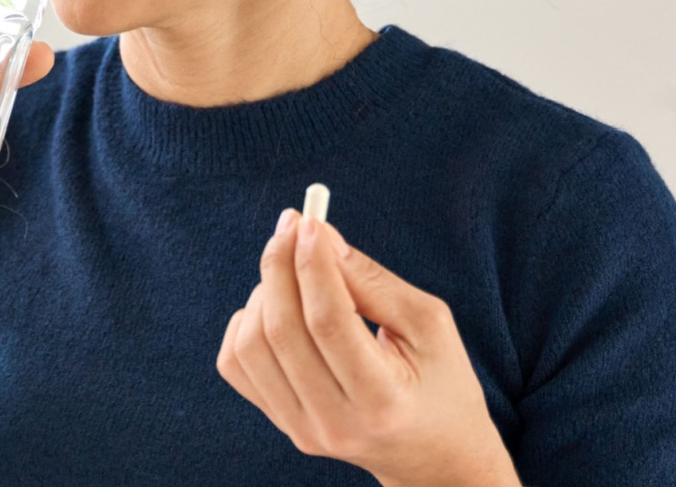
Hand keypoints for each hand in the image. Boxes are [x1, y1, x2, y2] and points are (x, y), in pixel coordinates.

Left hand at [216, 210, 520, 486]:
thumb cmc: (439, 379)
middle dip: (281, 264)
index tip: (310, 221)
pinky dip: (245, 321)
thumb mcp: (427, 323)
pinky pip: (235, 363)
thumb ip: (371, 280)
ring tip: (294, 273)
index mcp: (383, 401)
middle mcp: (336, 423)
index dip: (314, 264)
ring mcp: (302, 430)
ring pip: (251, 344)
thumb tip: (318, 235)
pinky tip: (276, 308)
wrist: (434, 454)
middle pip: (282, 330)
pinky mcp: (281, 424)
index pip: (329, 322)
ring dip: (264, 291)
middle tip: (292, 225)